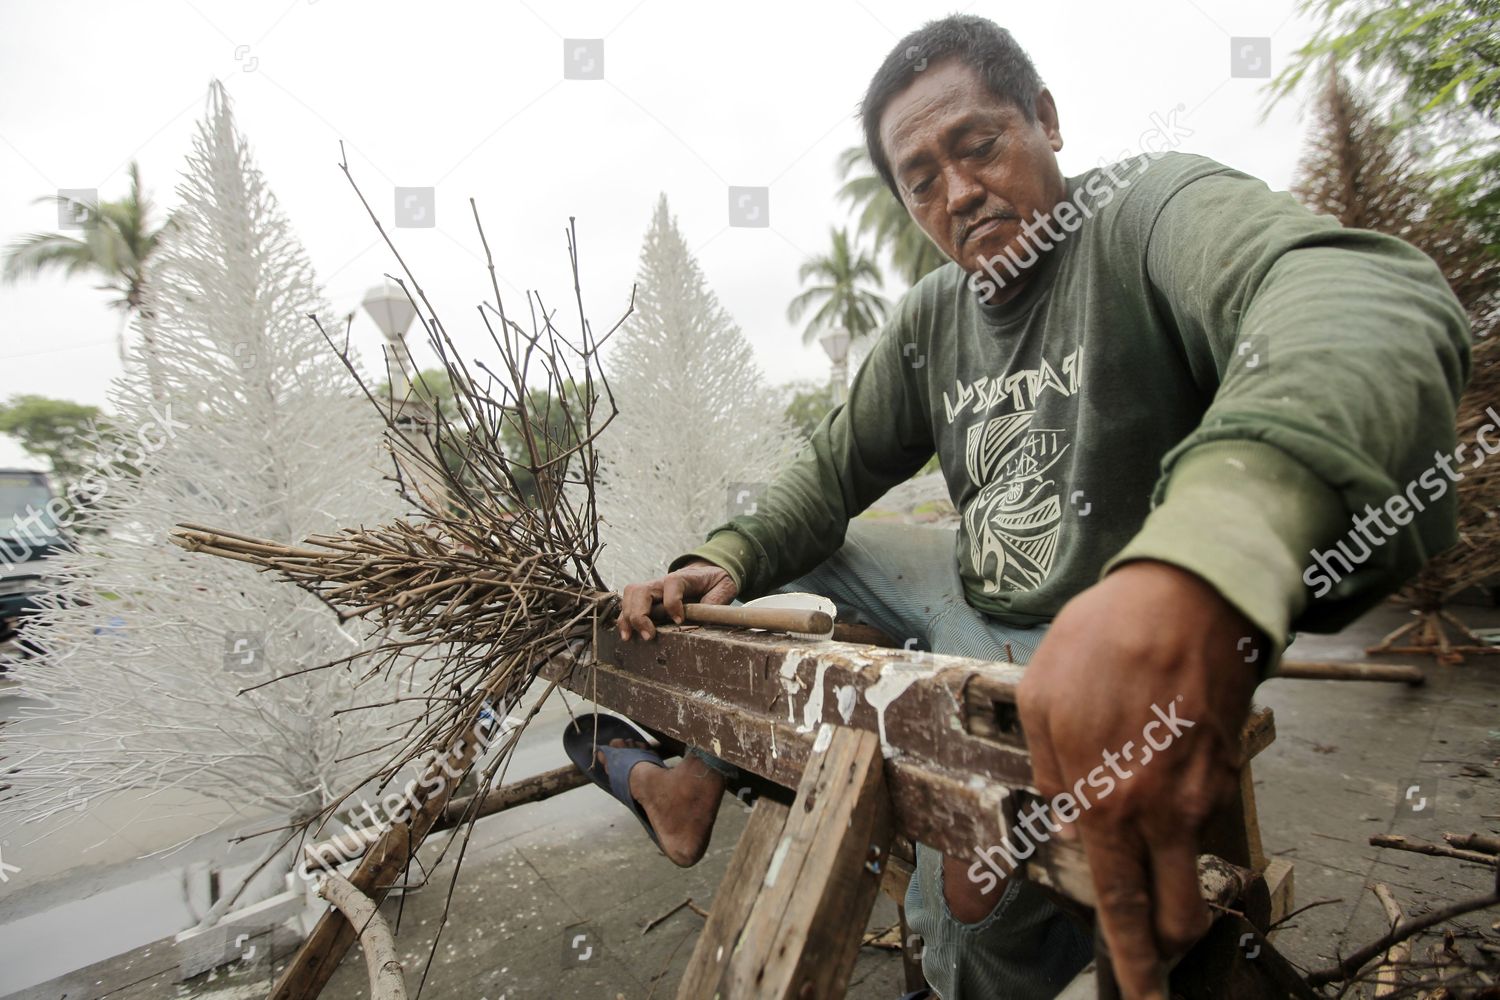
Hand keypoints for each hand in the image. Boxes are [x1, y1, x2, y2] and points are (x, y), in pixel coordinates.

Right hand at [616, 559, 737, 640]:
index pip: (672, 584)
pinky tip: (627, 635)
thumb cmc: (714, 582)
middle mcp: (662, 582)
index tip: (679, 621)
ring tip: (630, 637)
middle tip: (649, 635)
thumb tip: (706, 619)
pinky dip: (624, 619)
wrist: (707, 573)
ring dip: (627, 617)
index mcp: (683, 578)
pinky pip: (629, 604)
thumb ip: (715, 602)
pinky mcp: (647, 599)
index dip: (673, 603)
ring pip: (631, 596)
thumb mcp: (723, 589)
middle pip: (642, 591)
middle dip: (640, 614)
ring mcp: (652, 589)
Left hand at [1016, 560, 1262, 999]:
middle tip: (1156, 958)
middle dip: (1167, 945)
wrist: (1188, 595)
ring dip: (1180, 880)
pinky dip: (1188, 816)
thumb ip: (1047, 772)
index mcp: (1107, 800)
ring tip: (1154, 849)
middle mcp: (1163, 811)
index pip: (1121, 904)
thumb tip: (1063, 824)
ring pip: (1198, 869)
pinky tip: (1162, 770)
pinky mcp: (1232, 767)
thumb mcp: (1041, 699)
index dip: (1134, 960)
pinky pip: (1208, 815)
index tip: (1144, 995)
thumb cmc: (1104, 641)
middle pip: (1179, 913)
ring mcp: (1205, 793)